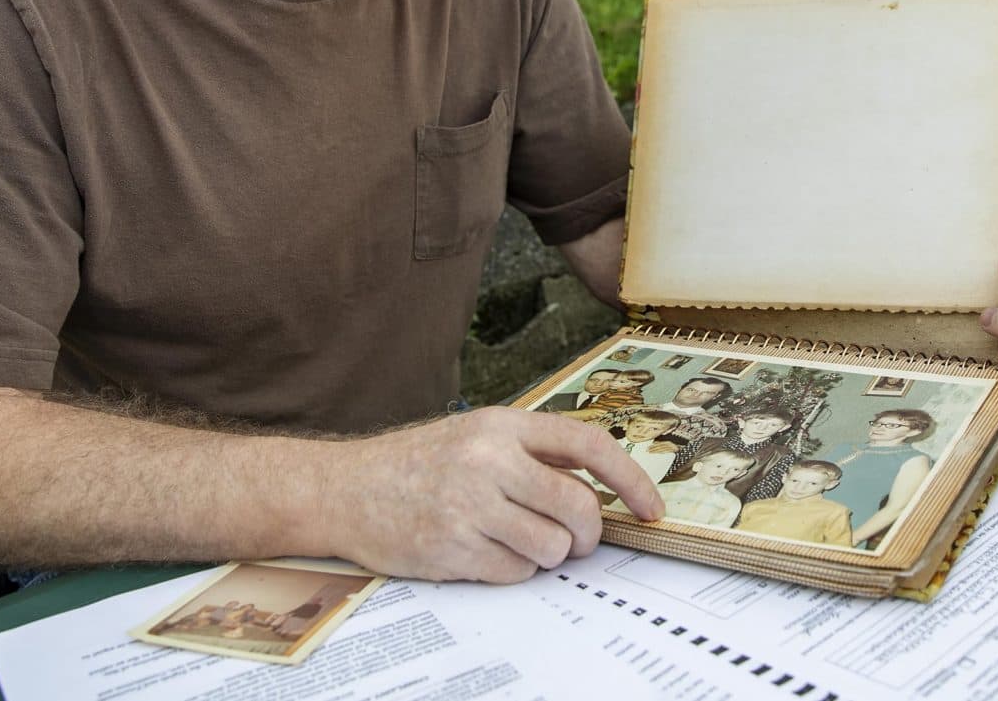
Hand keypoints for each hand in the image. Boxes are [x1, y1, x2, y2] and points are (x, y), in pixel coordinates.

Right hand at [322, 407, 663, 583]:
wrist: (346, 488)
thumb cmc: (420, 462)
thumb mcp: (478, 435)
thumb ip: (535, 453)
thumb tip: (603, 490)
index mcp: (501, 424)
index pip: (588, 446)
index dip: (631, 479)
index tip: (652, 508)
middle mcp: (487, 461)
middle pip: (579, 507)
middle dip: (588, 532)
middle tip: (577, 538)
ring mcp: (468, 507)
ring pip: (553, 548)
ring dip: (549, 554)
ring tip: (520, 540)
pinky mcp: (452, 550)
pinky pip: (517, 573)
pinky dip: (515, 570)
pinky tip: (488, 552)